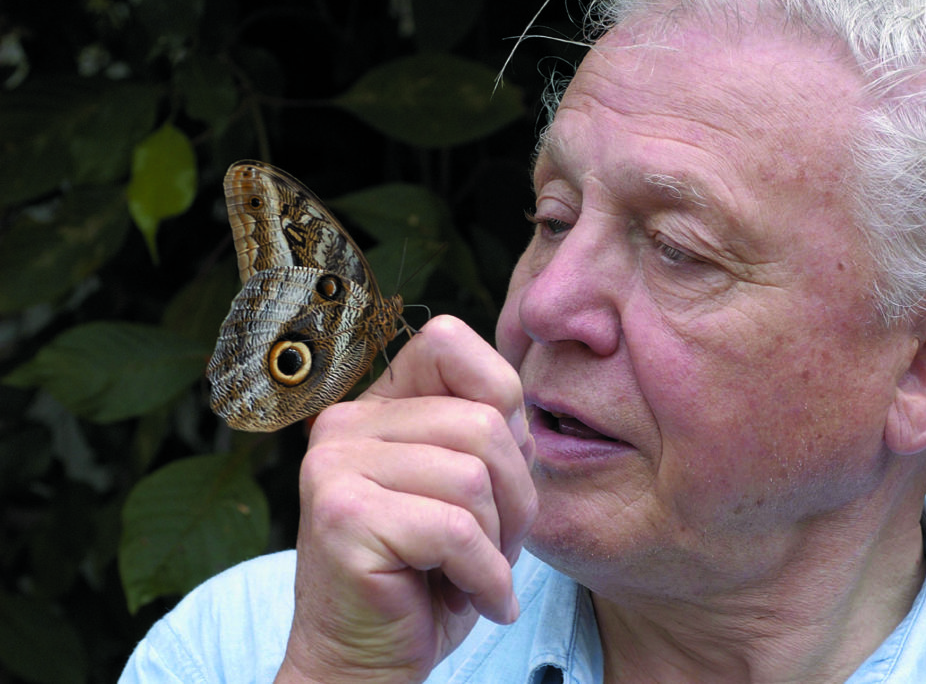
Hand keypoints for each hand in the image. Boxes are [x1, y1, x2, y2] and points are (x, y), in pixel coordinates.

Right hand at [275, 315, 536, 682]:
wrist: (365, 664)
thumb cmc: (427, 579)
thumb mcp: (470, 493)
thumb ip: (489, 436)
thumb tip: (522, 412)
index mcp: (375, 407)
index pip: (447, 340)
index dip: (500, 398)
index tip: (497, 472)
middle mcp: (345, 423)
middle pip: (482, 421)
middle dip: (516, 496)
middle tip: (497, 547)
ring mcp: (334, 466)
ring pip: (473, 476)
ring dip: (499, 542)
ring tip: (478, 573)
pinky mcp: (341, 517)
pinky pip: (455, 530)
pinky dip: (485, 576)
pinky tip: (476, 601)